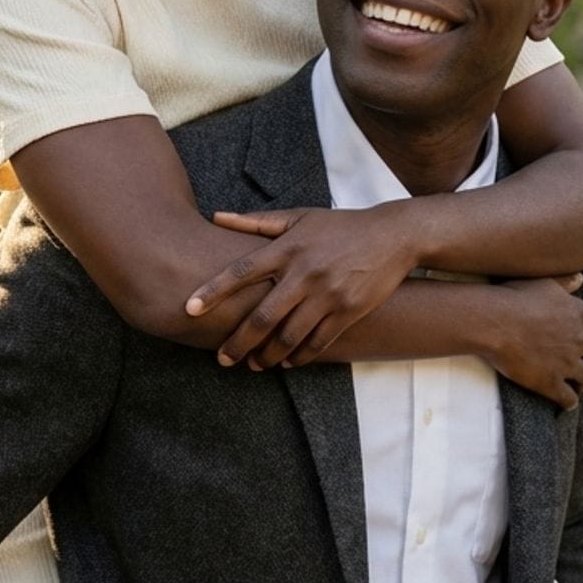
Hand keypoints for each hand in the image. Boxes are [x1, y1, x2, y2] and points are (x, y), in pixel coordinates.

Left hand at [186, 204, 418, 368]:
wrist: (393, 236)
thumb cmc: (340, 226)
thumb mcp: (300, 217)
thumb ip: (256, 222)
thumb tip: (216, 217)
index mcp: (288, 248)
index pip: (242, 271)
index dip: (213, 291)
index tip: (190, 309)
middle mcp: (305, 273)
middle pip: (262, 316)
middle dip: (238, 342)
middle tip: (222, 359)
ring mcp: (327, 295)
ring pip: (289, 336)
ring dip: (267, 356)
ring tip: (254, 365)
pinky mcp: (348, 311)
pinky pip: (318, 342)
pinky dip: (300, 356)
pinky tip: (288, 363)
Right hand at [484, 276, 582, 408]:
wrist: (494, 323)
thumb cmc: (514, 298)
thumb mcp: (543, 283)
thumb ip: (564, 282)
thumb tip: (581, 278)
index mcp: (576, 313)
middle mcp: (577, 339)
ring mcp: (565, 363)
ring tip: (579, 382)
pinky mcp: (550, 382)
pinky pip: (568, 398)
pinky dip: (569, 401)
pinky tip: (567, 402)